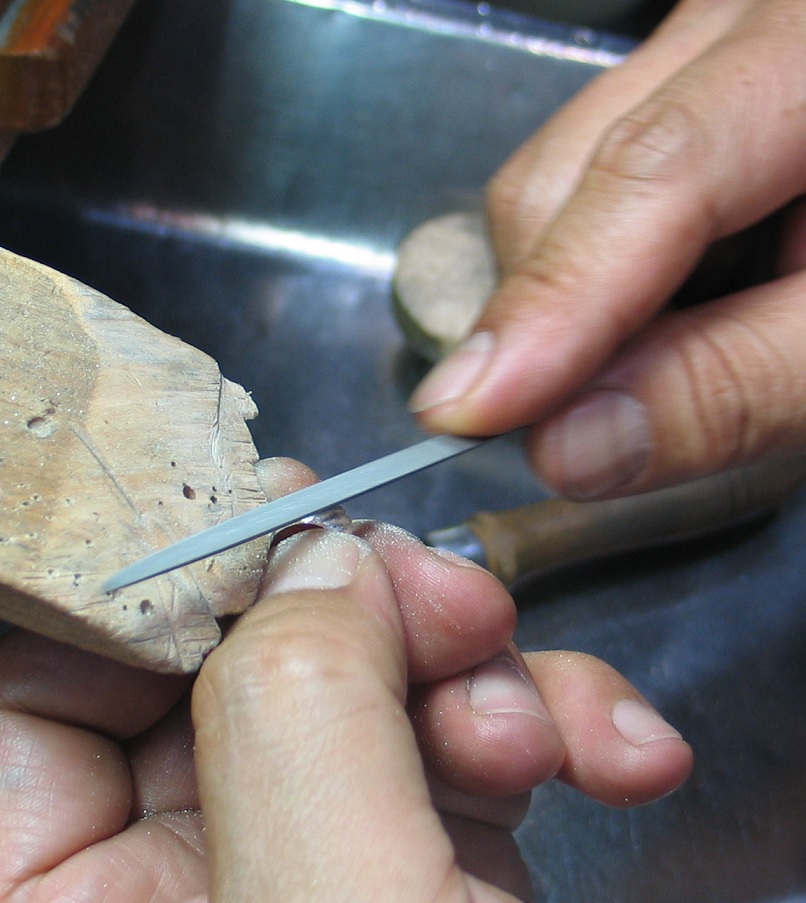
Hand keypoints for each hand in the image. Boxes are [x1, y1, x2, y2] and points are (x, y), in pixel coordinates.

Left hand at [0, 461, 690, 901]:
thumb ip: (299, 711)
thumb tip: (317, 558)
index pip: (37, 673)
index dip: (143, 568)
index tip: (262, 508)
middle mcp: (142, 890)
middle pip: (221, 666)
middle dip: (349, 612)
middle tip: (448, 596)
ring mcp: (280, 873)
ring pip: (347, 692)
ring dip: (464, 675)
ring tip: (541, 718)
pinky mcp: (395, 865)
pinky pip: (432, 751)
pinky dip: (524, 731)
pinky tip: (605, 750)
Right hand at [410, 0, 805, 498]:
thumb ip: (737, 385)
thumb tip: (572, 447)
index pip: (652, 170)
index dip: (557, 300)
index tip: (475, 409)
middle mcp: (732, 32)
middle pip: (565, 178)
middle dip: (554, 319)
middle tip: (602, 420)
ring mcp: (690, 61)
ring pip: (556, 189)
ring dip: (578, 306)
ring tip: (674, 348)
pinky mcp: (671, 99)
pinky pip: (582, 195)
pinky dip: (601, 282)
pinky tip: (672, 304)